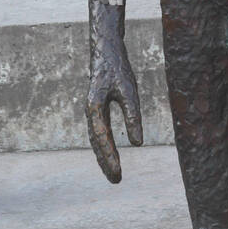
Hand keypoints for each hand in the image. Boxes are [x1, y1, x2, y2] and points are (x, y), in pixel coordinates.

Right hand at [86, 48, 142, 182]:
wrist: (105, 47)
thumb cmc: (118, 67)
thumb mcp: (129, 90)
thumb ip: (133, 116)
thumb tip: (137, 143)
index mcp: (94, 107)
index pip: (102, 138)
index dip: (110, 156)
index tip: (118, 172)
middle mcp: (89, 111)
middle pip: (96, 143)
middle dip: (105, 162)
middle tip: (116, 181)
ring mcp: (91, 109)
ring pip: (95, 139)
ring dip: (103, 156)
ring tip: (113, 174)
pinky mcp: (96, 107)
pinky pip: (98, 132)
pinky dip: (103, 145)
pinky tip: (108, 154)